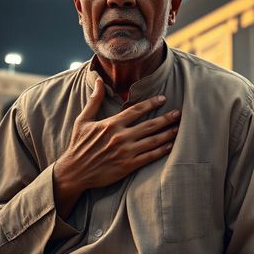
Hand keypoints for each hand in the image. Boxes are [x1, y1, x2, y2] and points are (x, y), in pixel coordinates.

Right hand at [54, 78, 179, 212]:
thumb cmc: (79, 145)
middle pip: (149, 125)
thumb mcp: (83, 120)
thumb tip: (100, 80)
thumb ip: (94, 100)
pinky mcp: (128, 166)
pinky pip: (149, 157)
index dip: (151, 103)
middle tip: (180, 112)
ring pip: (152, 141)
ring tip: (179, 127)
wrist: (74, 172)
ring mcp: (125, 152)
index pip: (136, 110)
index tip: (164, 98)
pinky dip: (162, 150)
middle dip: (167, 118)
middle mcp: (120, 137)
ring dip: (168, 133)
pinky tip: (171, 145)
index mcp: (111, 124)